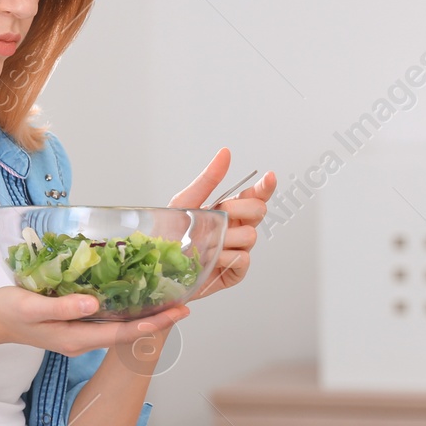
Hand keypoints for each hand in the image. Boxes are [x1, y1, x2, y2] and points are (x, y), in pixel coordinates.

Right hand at [0, 285, 190, 357]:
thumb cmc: (8, 311)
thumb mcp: (32, 306)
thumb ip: (63, 307)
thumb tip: (97, 304)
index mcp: (76, 339)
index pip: (124, 333)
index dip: (153, 323)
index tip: (178, 313)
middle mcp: (83, 339)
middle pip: (127, 331)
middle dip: (155, 318)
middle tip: (183, 303)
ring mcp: (78, 332)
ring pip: (118, 325)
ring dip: (142, 313)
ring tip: (166, 298)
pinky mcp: (73, 322)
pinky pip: (105, 318)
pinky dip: (123, 307)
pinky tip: (132, 293)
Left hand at [171, 146, 275, 297]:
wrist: (155, 263)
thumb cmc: (168, 233)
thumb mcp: (185, 201)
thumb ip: (208, 179)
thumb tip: (225, 153)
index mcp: (227, 211)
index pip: (254, 196)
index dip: (265, 187)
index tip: (269, 177)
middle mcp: (235, 229)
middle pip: (259, 211)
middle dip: (240, 209)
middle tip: (218, 215)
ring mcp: (236, 251)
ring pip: (250, 236)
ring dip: (226, 238)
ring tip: (204, 243)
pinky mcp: (233, 272)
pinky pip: (243, 260)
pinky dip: (225, 258)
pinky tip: (210, 260)